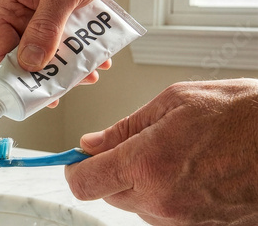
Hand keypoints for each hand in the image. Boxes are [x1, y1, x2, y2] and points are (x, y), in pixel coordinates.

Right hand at [0, 0, 131, 91]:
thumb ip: (46, 27)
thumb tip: (31, 62)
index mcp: (5, 3)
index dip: (13, 78)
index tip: (32, 94)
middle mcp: (19, 13)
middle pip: (25, 59)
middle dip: (47, 74)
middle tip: (66, 86)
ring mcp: (41, 18)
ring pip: (48, 56)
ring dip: (69, 68)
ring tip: (88, 72)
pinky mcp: (62, 20)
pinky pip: (67, 46)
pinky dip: (81, 55)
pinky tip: (96, 59)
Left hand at [65, 78, 257, 224]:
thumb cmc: (242, 115)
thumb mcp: (174, 103)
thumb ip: (125, 128)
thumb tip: (93, 143)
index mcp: (148, 164)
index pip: (85, 183)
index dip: (75, 170)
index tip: (77, 159)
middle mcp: (161, 200)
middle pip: (108, 194)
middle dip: (110, 171)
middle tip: (133, 146)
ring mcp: (183, 220)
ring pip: (135, 205)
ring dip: (138, 182)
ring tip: (171, 154)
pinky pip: (163, 214)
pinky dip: (162, 194)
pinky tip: (186, 171)